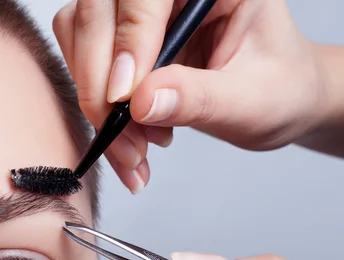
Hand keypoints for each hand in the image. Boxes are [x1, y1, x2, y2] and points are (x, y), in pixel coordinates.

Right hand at [53, 0, 330, 192]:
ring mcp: (140, 15)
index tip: (125, 97)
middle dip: (99, 79)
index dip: (130, 39)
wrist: (278, 101)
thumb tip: (141, 103)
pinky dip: (97, 110)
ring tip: (135, 146)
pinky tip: (130, 140)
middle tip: (120, 133)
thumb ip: (199, 98)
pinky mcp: (122, 42)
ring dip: (95, 98)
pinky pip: (85, 65)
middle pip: (98, 10)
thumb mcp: (252, 100)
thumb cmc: (280, 89)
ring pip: (80, 35)